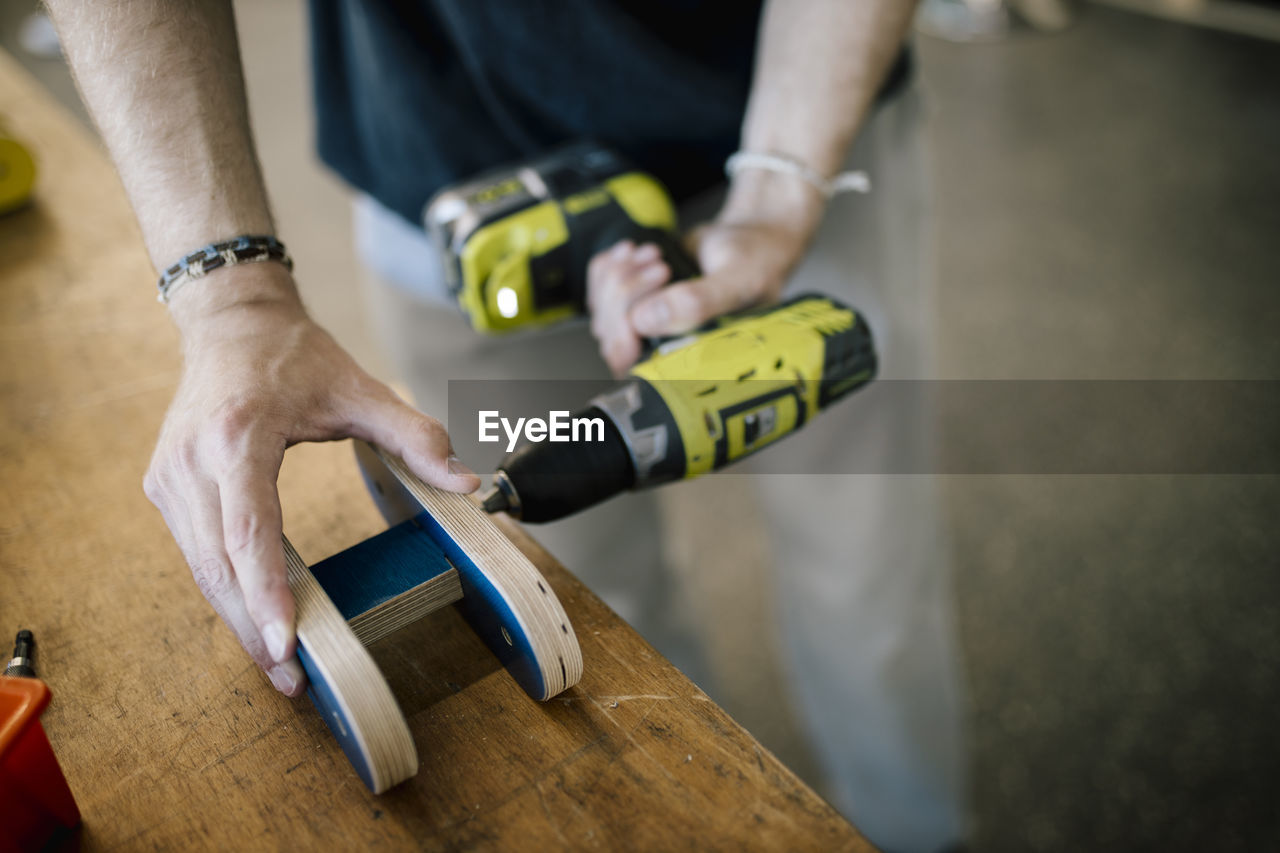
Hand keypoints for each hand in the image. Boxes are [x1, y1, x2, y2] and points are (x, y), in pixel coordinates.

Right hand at [144, 264, 478, 695]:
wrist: (231, 323)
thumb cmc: (293, 355)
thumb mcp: (361, 388)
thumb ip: (417, 436)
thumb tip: (467, 483)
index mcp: (238, 437)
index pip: (250, 529)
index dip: (266, 591)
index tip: (285, 643)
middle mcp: (192, 462)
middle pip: (219, 565)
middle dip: (254, 627)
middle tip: (293, 681)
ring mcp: (171, 478)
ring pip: (202, 567)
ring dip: (238, 618)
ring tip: (281, 666)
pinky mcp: (167, 488)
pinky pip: (197, 552)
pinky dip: (227, 591)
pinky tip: (258, 621)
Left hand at [586, 170, 824, 376]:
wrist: (752, 237)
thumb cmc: (757, 264)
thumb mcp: (738, 281)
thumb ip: (698, 302)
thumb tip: (645, 319)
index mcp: (692, 356)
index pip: (635, 364)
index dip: (626, 333)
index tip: (643, 305)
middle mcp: (665, 345)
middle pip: (611, 333)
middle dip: (627, 291)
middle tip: (661, 266)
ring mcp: (645, 321)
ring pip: (601, 309)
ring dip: (620, 273)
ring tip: (656, 254)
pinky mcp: (634, 297)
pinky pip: (599, 287)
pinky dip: (610, 263)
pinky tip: (636, 250)